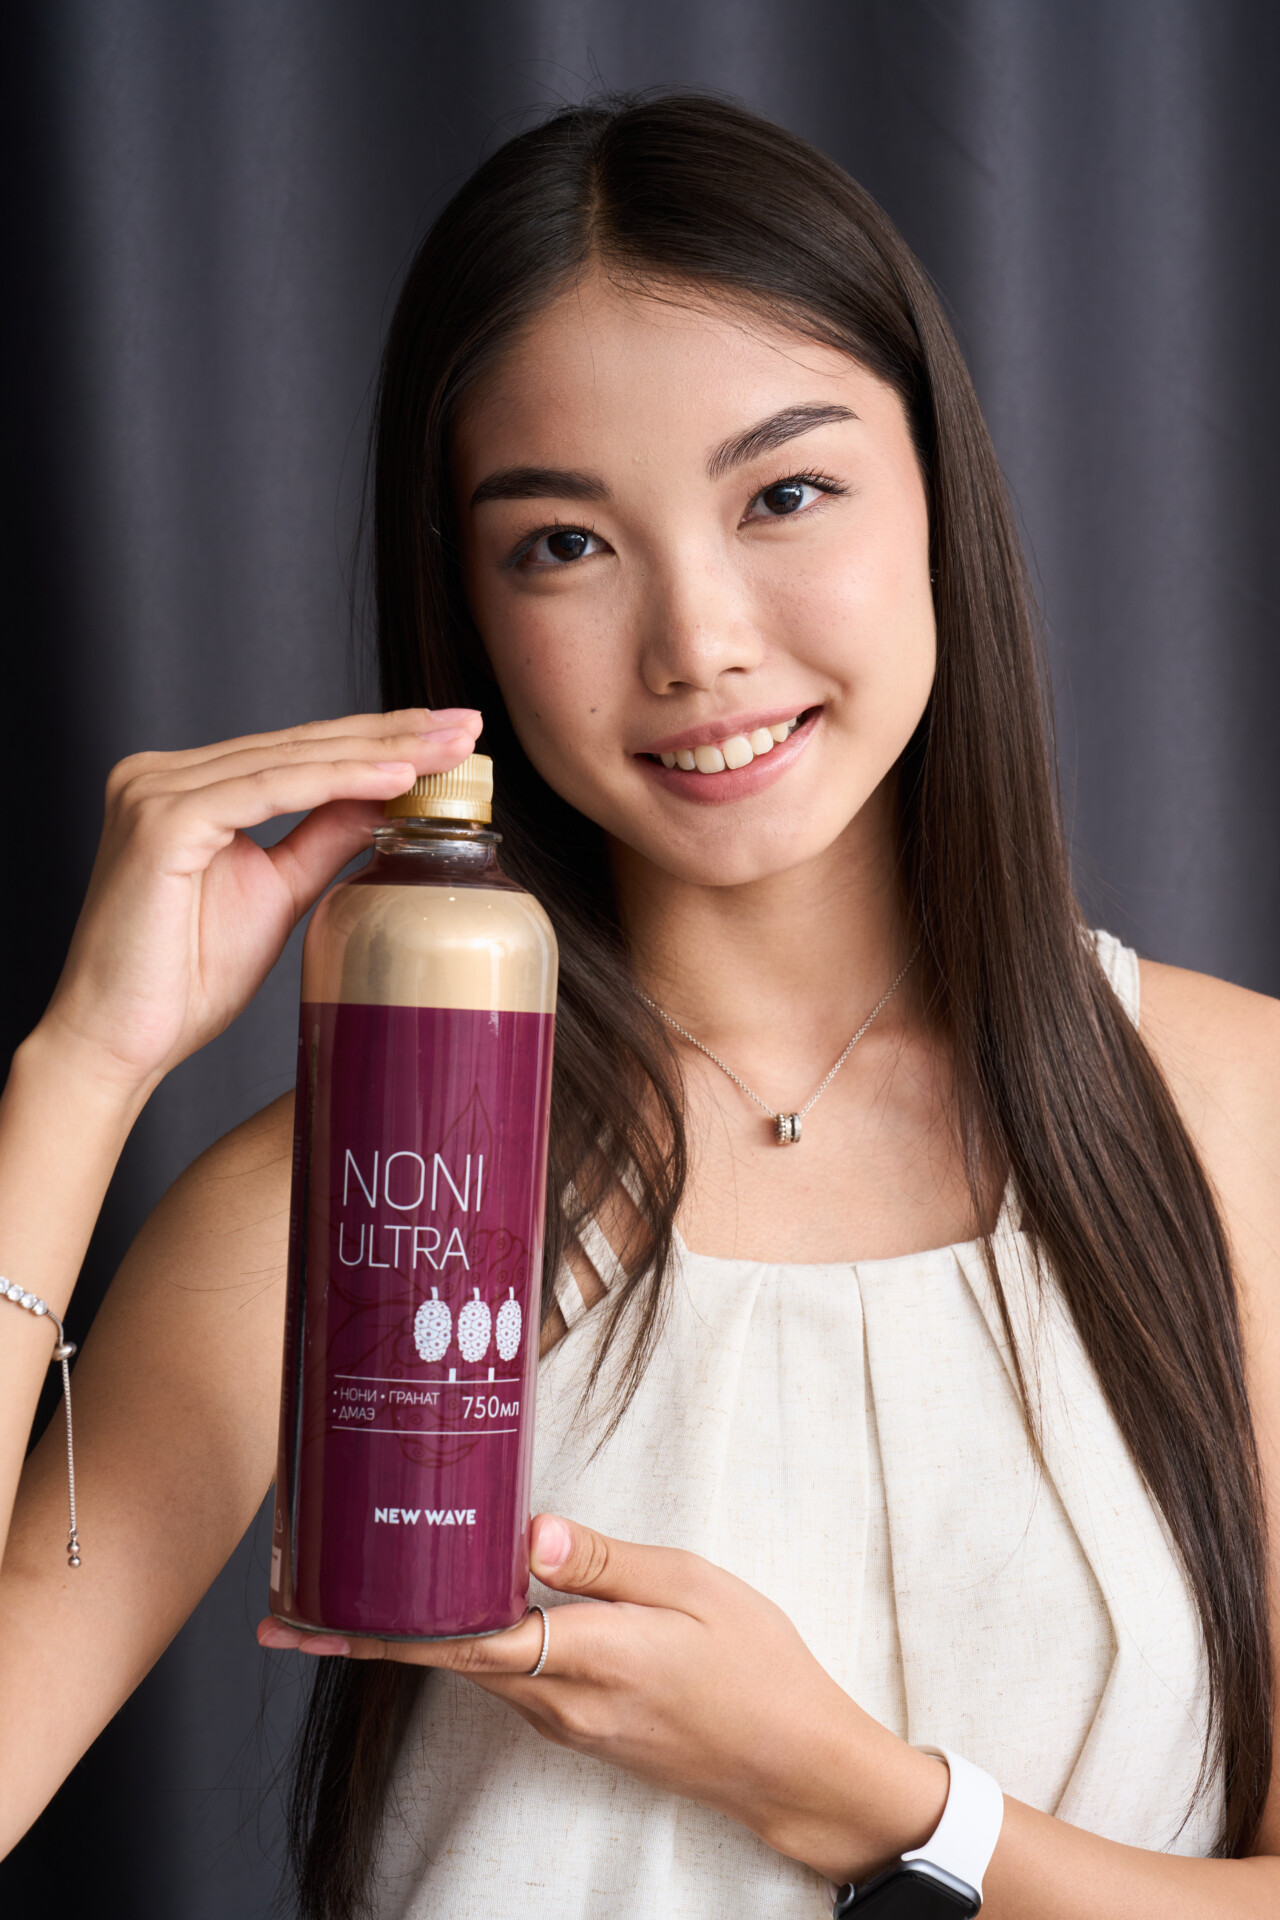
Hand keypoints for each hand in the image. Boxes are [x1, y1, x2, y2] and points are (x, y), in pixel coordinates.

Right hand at [37, 707, 482, 1092]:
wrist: (120, 1041)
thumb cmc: (184, 979)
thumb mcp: (277, 892)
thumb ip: (322, 839)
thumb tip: (385, 801)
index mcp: (187, 786)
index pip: (300, 752)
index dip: (379, 740)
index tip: (452, 738)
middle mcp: (163, 774)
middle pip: (302, 745)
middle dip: (394, 734)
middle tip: (467, 726)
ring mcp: (156, 790)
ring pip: (293, 761)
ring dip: (380, 752)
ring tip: (449, 749)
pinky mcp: (162, 821)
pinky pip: (266, 792)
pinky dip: (336, 781)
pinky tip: (395, 777)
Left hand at [257, 1514, 947, 1882]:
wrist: (798, 1765)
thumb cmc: (759, 1666)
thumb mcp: (695, 1590)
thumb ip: (608, 1563)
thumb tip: (531, 1533)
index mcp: (588, 1659)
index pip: (460, 1641)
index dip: (378, 1630)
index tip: (308, 1622)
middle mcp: (563, 1701)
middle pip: (449, 1658)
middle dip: (370, 1634)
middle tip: (297, 1605)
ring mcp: (571, 1722)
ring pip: (476, 1670)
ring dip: (417, 1637)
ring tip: (365, 1595)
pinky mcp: (586, 1728)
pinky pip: (510, 1681)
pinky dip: (470, 1648)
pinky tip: (464, 1614)